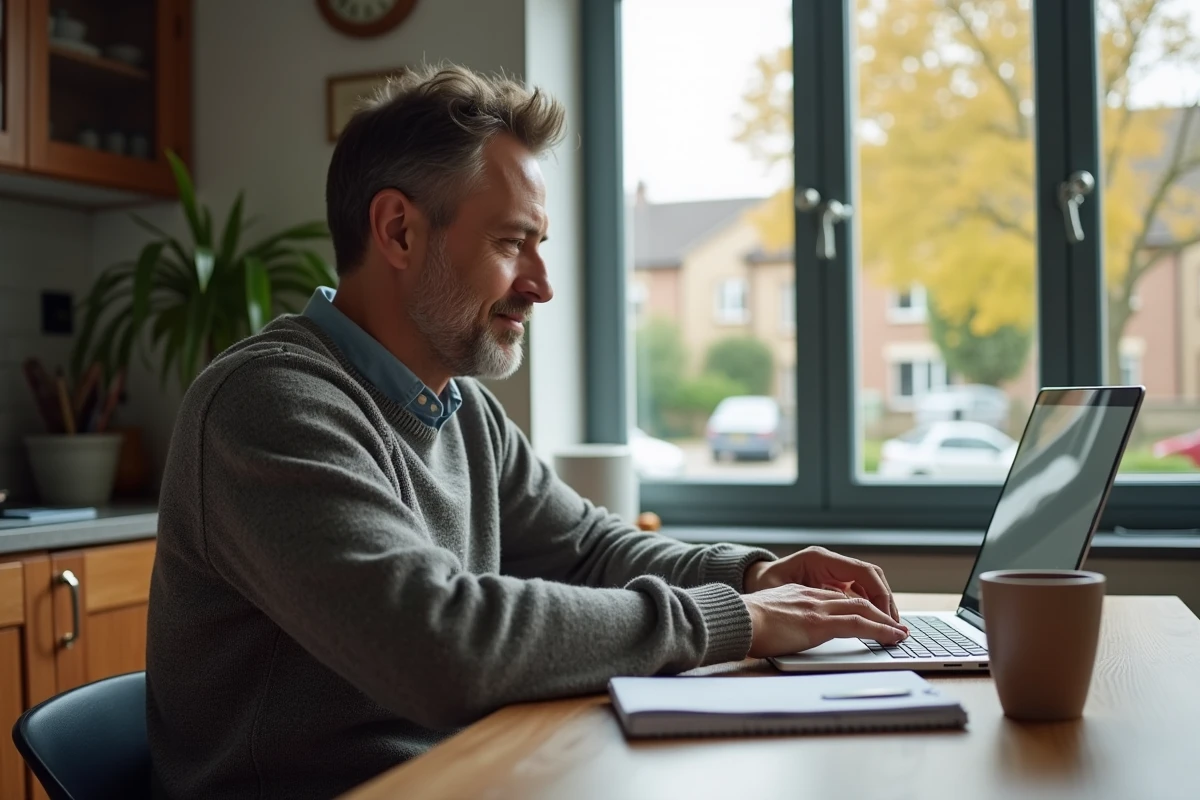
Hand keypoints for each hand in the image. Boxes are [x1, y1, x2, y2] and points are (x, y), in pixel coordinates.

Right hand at [742, 584, 907, 657]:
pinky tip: (893, 637)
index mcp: (798, 594)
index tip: (867, 615)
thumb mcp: (765, 615)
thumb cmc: (743, 623)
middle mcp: (811, 596)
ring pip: (863, 609)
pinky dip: (881, 630)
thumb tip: (777, 632)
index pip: (835, 596)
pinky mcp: (820, 622)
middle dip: (878, 611)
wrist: (735, 619)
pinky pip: (859, 624)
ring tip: (901, 632)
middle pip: (854, 600)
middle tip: (894, 624)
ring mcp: (817, 608)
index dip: (855, 606)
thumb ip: (779, 619)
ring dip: (886, 621)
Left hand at [744, 546, 900, 621]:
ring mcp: (831, 571)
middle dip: (885, 601)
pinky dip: (868, 606)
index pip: (862, 572)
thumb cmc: (762, 588)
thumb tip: (836, 609)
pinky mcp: (831, 583)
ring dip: (880, 605)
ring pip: (867, 585)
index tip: (887, 617)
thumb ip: (808, 599)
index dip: (879, 595)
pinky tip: (872, 623)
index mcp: (819, 559)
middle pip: (870, 577)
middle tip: (895, 626)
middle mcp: (829, 562)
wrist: (750, 585)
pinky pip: (857, 592)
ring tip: (889, 627)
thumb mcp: (781, 592)